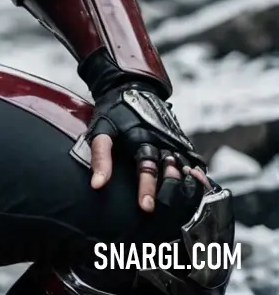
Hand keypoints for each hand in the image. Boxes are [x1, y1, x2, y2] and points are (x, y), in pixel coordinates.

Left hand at [86, 84, 209, 212]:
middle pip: (171, 172)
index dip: (147, 189)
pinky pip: (194, 162)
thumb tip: (97, 185)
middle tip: (163, 208)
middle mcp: (161, 141)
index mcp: (141, 139)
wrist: (131, 86)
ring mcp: (174, 141)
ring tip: (182, 201)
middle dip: (169, 192)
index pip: (147, 169)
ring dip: (185, 186)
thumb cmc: (113, 110)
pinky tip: (194, 188)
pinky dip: (197, 177)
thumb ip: (100, 156)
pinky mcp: (181, 141)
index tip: (146, 207)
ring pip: (186, 169)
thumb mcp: (101, 128)